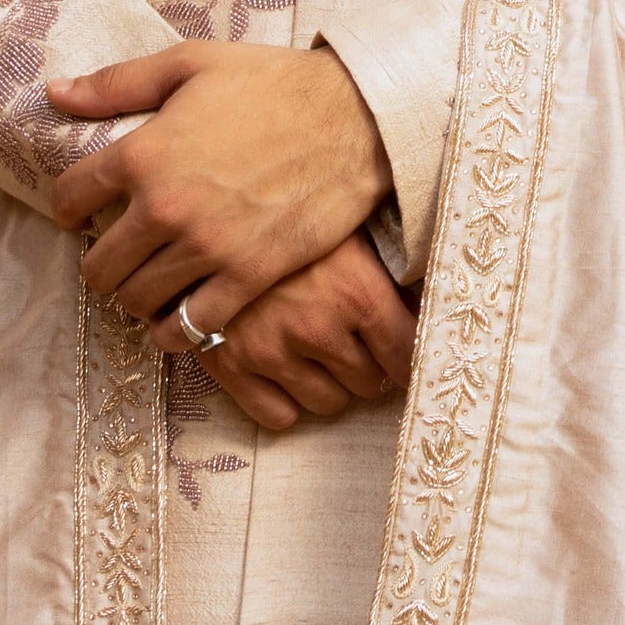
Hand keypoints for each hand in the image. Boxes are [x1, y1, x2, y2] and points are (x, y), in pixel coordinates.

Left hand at [45, 40, 392, 337]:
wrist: (355, 117)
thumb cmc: (272, 83)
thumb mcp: (191, 64)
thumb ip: (117, 84)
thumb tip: (55, 93)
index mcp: (144, 153)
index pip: (69, 199)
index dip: (69, 206)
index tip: (83, 209)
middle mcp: (166, 208)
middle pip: (98, 267)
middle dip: (100, 261)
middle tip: (120, 251)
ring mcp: (207, 248)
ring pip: (136, 302)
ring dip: (135, 296)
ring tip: (150, 280)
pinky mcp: (247, 277)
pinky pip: (190, 328)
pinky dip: (175, 330)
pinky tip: (179, 315)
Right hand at [178, 231, 415, 431]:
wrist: (204, 208)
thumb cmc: (287, 208)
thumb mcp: (346, 227)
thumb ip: (386, 270)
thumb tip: (420, 306)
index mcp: (356, 291)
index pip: (406, 354)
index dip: (409, 358)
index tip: (405, 355)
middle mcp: (317, 328)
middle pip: (369, 383)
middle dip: (368, 366)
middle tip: (357, 345)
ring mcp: (271, 352)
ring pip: (327, 404)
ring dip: (331, 385)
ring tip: (321, 355)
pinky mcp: (230, 366)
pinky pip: (277, 416)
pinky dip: (287, 401)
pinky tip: (287, 371)